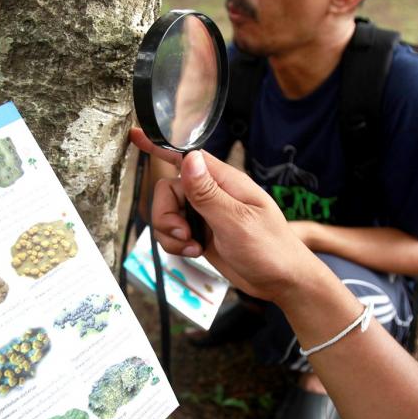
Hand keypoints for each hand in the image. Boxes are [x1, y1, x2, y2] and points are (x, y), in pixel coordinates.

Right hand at [129, 128, 327, 303]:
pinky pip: (173, 232)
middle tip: (183, 233)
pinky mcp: (200, 233)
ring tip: (192, 247)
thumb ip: (208, 193)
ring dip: (170, 232)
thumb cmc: (270, 249)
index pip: (187, 157)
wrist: (280, 282)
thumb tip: (188, 158)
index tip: (136, 136)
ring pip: (167, 213)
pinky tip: (194, 252)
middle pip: (168, 190)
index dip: (160, 148)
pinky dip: (175, 244)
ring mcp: (205, 214)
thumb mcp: (237, 221)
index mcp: (225, 182)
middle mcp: (212, 194)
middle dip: (166, 214)